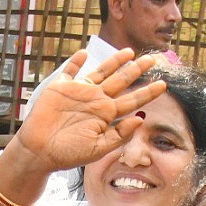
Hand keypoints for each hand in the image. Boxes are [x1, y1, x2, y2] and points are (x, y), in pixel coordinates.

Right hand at [14, 48, 166, 171]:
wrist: (41, 152)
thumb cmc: (69, 153)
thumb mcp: (99, 148)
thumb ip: (120, 134)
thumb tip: (141, 118)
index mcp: (107, 115)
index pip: (132, 100)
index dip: (148, 92)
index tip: (163, 84)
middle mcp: (96, 101)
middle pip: (121, 81)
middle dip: (137, 70)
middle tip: (153, 60)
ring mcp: (80, 92)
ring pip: (102, 72)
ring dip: (115, 61)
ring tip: (130, 52)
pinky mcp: (61, 87)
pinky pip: (70, 70)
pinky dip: (77, 62)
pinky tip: (85, 54)